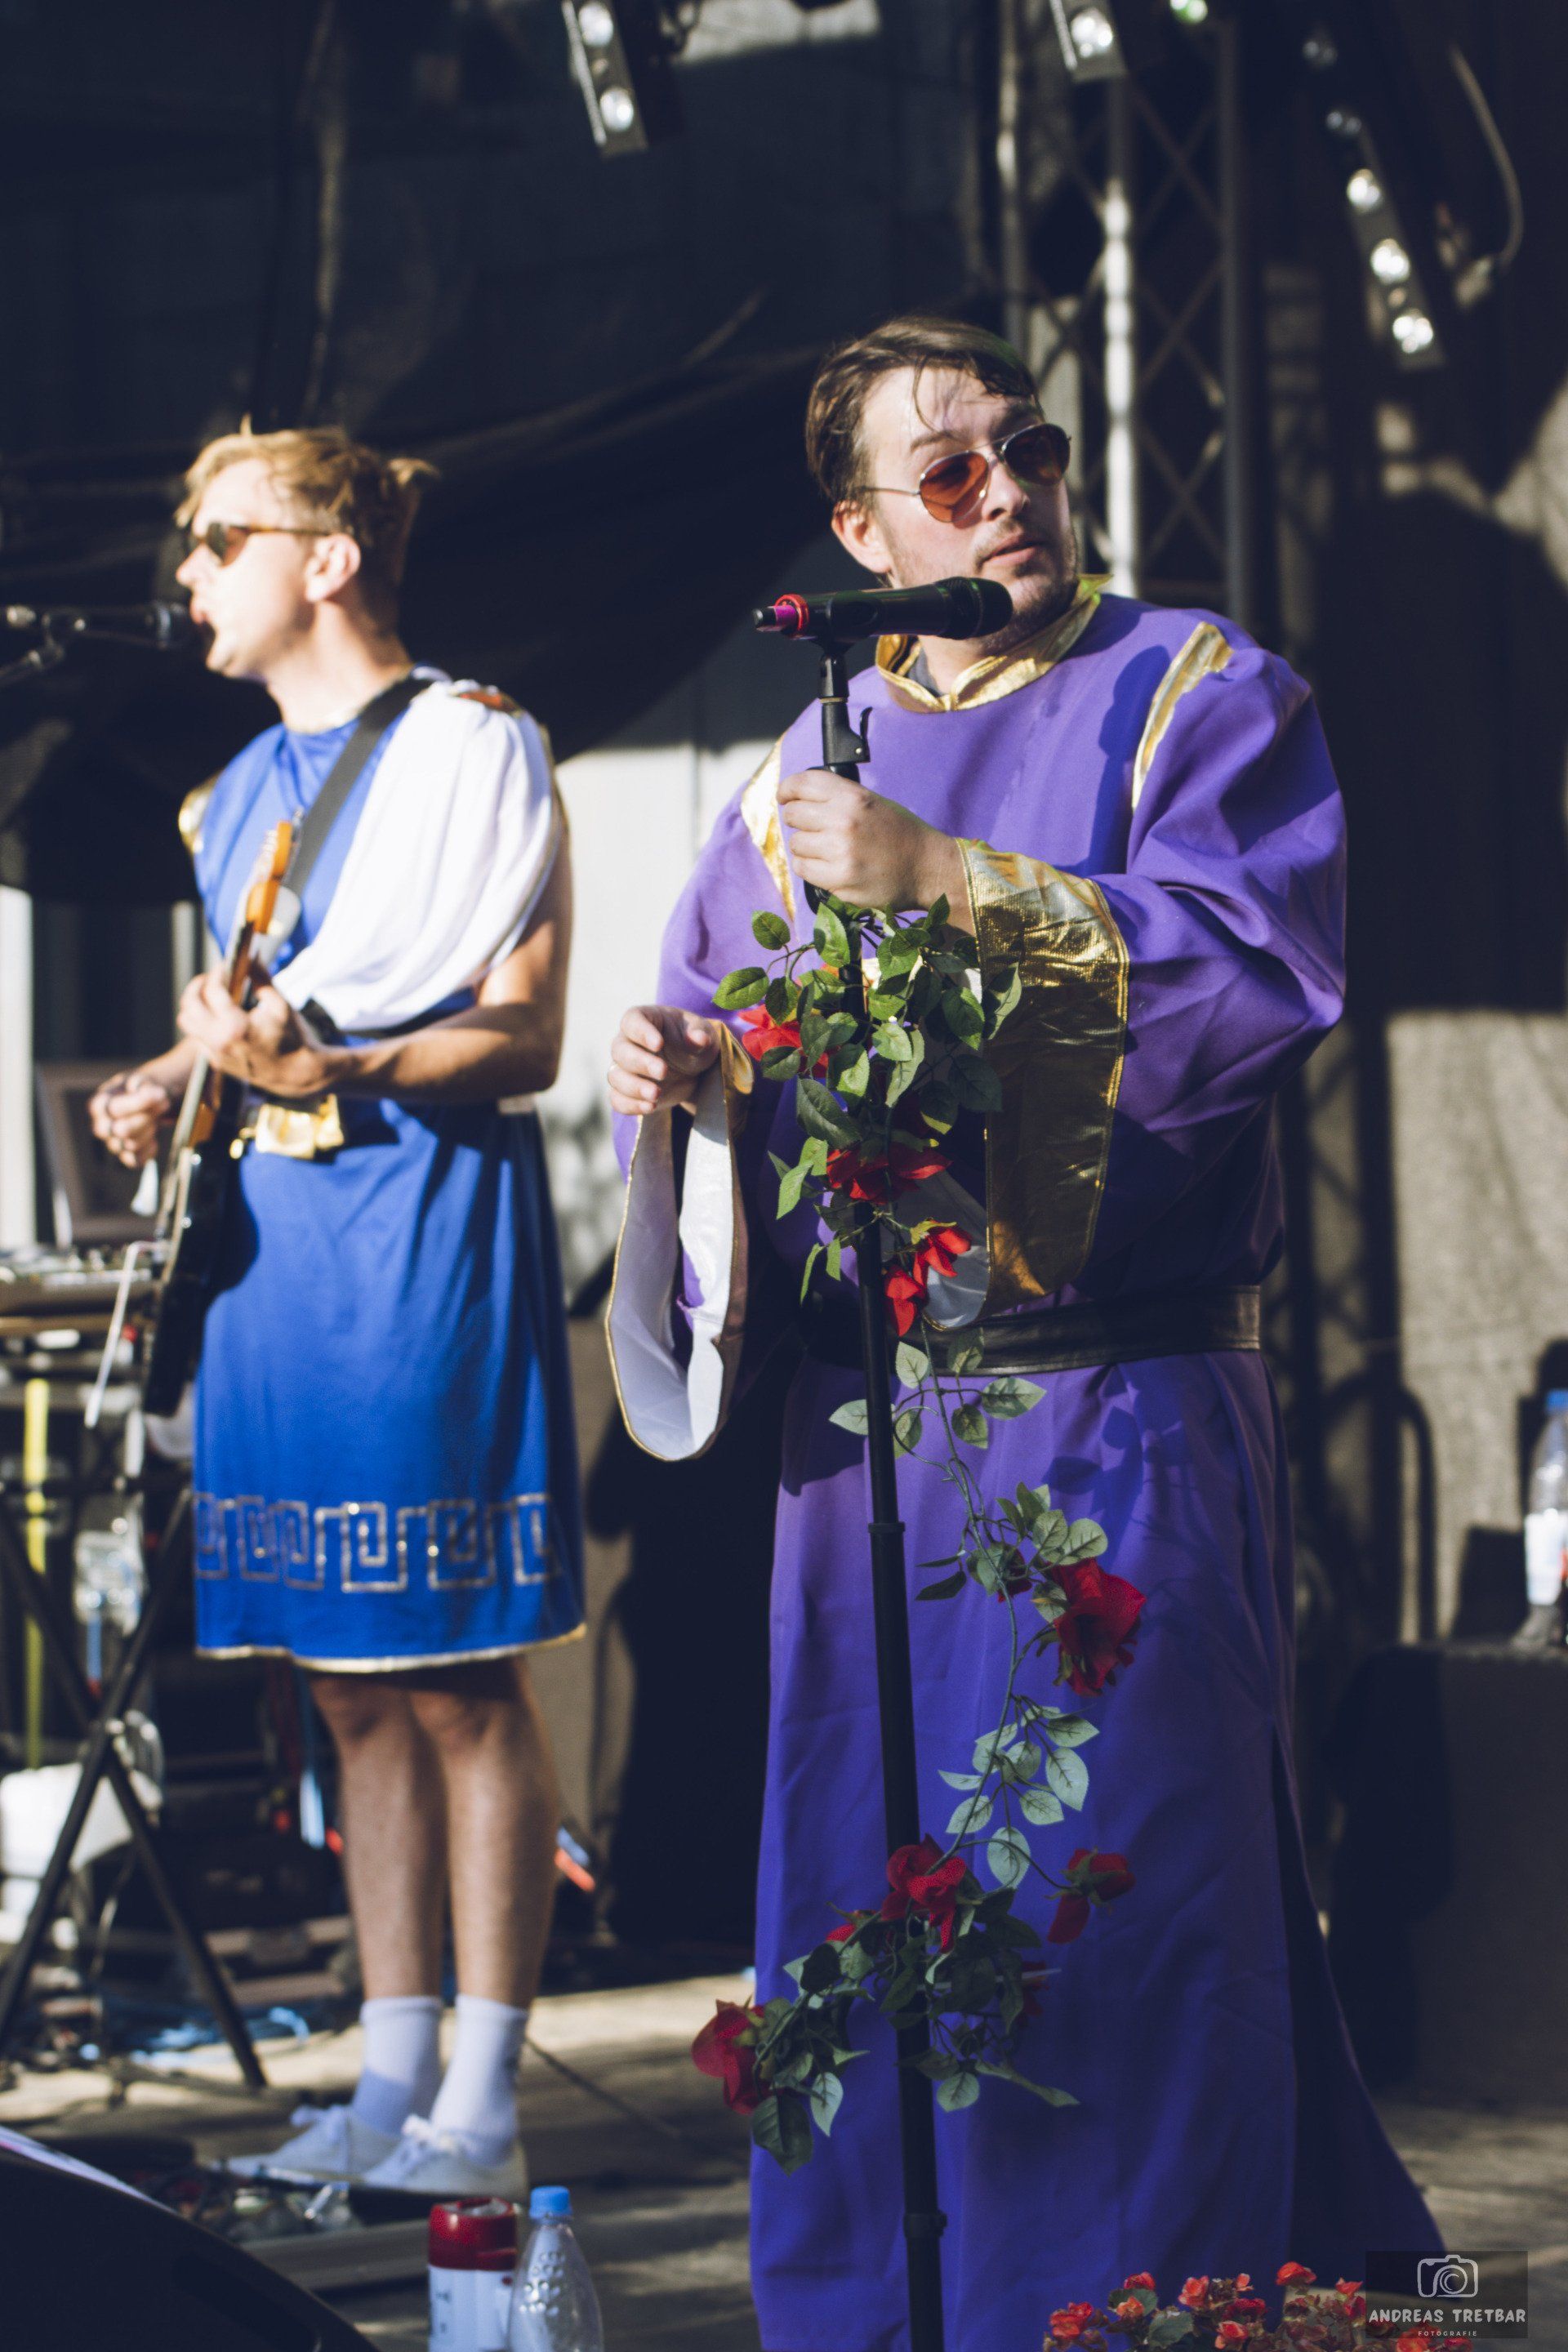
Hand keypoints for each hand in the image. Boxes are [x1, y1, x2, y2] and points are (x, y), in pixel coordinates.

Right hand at [89, 1073, 172, 1168]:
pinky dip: (149, 1150)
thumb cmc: (141, 1089)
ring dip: (150, 1129)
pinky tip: (154, 1137)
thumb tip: (139, 1090)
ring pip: (131, 1145)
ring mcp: (112, 1143)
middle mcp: (101, 1126)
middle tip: (164, 1104)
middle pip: (122, 1130)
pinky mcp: (125, 1156)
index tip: (160, 1094)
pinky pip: (137, 1160)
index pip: (114, 1109)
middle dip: (146, 1117)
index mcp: (98, 1105)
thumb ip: (140, 1083)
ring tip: (157, 1117)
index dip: (139, 1102)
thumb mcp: (141, 1079)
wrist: (150, 1100)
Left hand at [176, 969, 339, 1100]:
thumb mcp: (281, 1005)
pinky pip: (197, 1037)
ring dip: (195, 1005)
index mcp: (235, 1026)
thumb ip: (262, 978)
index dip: (217, 973)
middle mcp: (219, 1041)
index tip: (225, 965)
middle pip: (189, 1004)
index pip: (212, 990)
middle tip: (211, 978)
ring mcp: (215, 1053)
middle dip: (198, 985)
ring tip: (212, 996)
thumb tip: (252, 954)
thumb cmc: (293, 1039)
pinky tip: (220, 1017)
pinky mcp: (216, 1062)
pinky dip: (202, 1023)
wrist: (297, 1075)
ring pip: (186, 1022)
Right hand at [609, 1005, 720, 1117]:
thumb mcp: (703, 1033)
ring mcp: (624, 1068)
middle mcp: (627, 1042)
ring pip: (615, 1076)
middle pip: (621, 1051)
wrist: (692, 1068)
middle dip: (641, 1063)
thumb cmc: (693, 1042)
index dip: (642, 1033)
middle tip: (663, 1072)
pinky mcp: (627, 1091)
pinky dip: (630, 1105)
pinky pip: (617, 1099)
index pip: (632, 1021)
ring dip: (634, 1087)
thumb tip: (699, 1039)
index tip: (659, 1044)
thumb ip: (700, 1034)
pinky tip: (650, 1107)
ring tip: (656, 1095)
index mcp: (643, 1019)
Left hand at [778, 768, 966, 915]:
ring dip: (806, 848)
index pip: (802, 784)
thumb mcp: (873, 802)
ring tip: (828, 851)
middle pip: (794, 814)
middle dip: (799, 821)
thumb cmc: (900, 834)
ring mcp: (840, 852)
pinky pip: (803, 869)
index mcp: (853, 796)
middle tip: (815, 829)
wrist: (928, 868)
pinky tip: (828, 867)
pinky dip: (810, 868)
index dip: (787, 789)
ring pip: (796, 844)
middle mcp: (844, 820)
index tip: (784, 797)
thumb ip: (838, 798)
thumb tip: (797, 800)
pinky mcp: (839, 880)